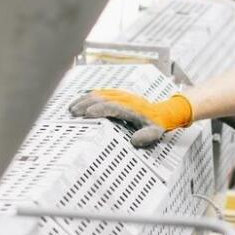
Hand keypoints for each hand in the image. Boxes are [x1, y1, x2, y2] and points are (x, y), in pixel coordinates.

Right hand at [68, 90, 192, 147]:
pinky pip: (101, 93)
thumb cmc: (156, 124)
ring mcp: (121, 95)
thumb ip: (147, 137)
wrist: (162, 112)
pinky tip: (79, 101)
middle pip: (103, 98)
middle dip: (87, 104)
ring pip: (100, 94)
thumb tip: (134, 141)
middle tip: (73, 112)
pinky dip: (89, 96)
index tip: (87, 114)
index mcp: (132, 108)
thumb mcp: (155, 132)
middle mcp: (125, 99)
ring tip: (71, 108)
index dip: (100, 109)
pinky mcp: (118, 95)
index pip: (113, 106)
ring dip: (85, 99)